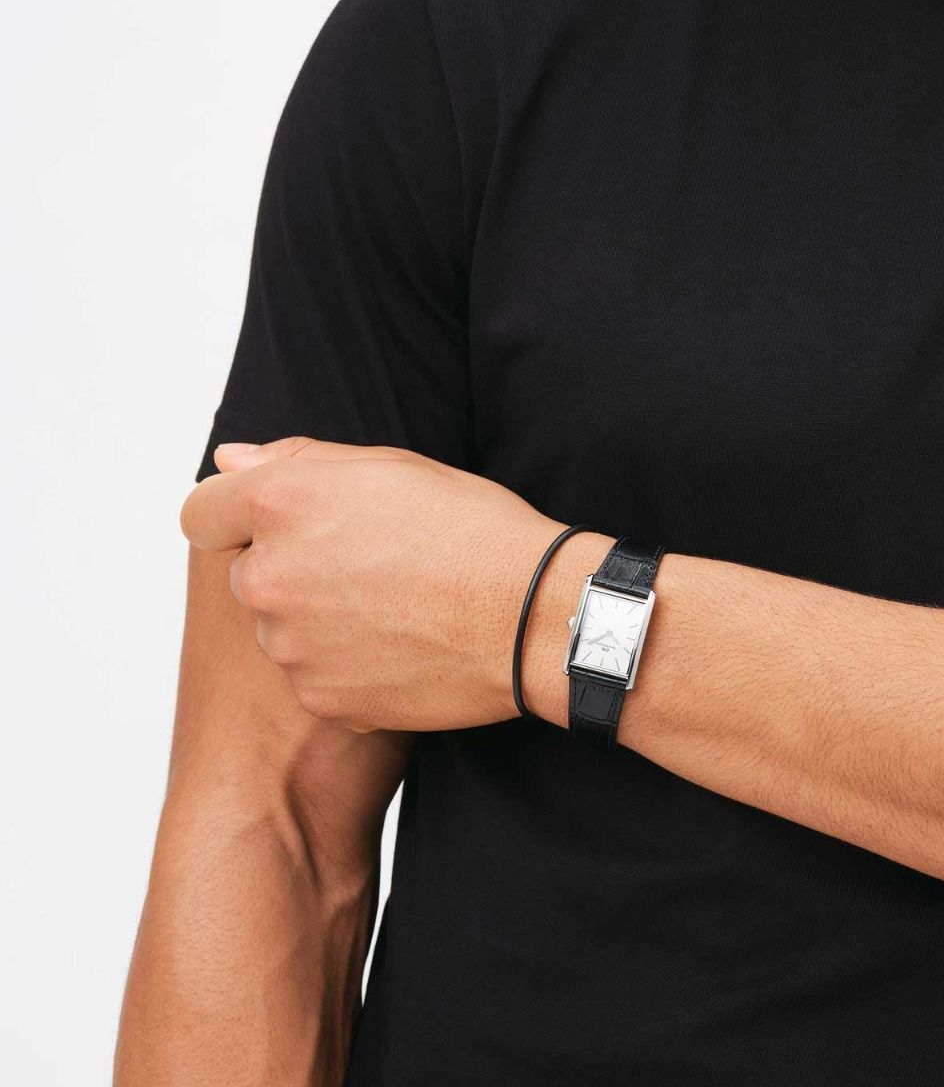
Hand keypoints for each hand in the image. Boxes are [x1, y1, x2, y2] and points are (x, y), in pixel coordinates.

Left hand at [179, 437, 564, 731]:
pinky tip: (402, 647)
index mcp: (280, 504)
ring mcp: (291, 644)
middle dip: (291, 570)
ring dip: (320, 621)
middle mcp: (269, 576)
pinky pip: (315, 676)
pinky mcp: (320, 696)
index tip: (277, 526)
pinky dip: (346, 666)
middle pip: (247, 576)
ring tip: (396, 609)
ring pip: (283, 630)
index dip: (236, 516)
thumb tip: (231, 461)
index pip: (201, 513)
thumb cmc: (473, 530)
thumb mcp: (392, 467)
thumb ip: (296, 459)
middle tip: (368, 567)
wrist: (531, 616)